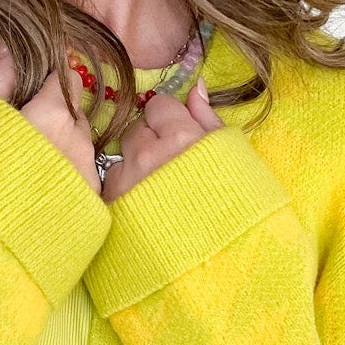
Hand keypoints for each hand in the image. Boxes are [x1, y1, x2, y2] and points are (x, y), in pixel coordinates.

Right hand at [0, 37, 101, 194]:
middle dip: (56, 114)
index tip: (30, 92)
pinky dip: (66, 175)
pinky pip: (82, 176)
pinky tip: (39, 189)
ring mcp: (87, 174)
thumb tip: (9, 44)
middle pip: (75, 112)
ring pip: (80, 145)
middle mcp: (79, 141)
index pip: (66, 77)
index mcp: (54, 113)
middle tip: (23, 131)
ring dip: (62, 146)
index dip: (48, 82)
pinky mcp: (89, 205)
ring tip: (28, 165)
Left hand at [100, 79, 223, 202]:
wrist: (217, 256)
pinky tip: (144, 202)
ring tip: (156, 187)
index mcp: (181, 138)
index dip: (169, 118)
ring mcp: (128, 181)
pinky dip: (124, 188)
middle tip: (169, 162)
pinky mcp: (114, 204)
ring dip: (133, 164)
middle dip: (149, 138)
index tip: (179, 135)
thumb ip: (207, 117)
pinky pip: (112, 183)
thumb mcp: (231, 154)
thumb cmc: (233, 201)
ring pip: (121, 155)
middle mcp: (149, 155)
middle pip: (136, 127)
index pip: (159, 105)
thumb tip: (196, 87)